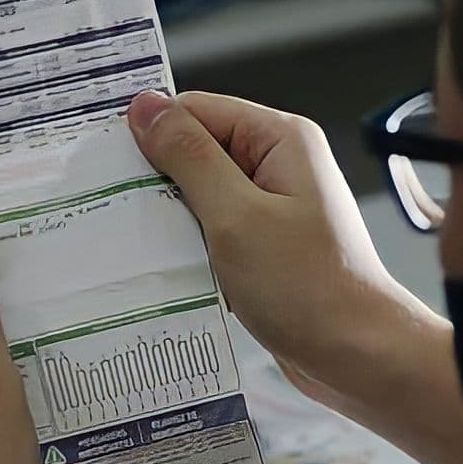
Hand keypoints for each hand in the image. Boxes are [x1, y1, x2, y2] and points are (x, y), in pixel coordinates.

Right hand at [128, 91, 415, 379]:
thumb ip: (189, 158)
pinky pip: (215, 226)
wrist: (357, 355)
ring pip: (202, 192)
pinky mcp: (266, 241)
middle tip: (115, 206)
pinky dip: (190, 241)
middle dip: (159, 176)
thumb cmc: (309, 288)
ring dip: (172, 214)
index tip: (105, 160)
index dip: (152, 131)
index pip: (198, 109)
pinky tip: (169, 263)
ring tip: (140, 239)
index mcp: (280, 139)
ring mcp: (273, 204)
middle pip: (198, 148)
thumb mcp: (236, 215)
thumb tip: (147, 109)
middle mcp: (279, 163)